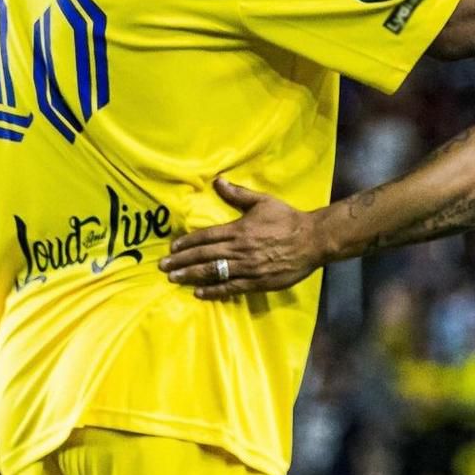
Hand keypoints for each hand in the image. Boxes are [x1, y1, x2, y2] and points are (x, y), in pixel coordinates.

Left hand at [159, 179, 325, 298]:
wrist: (312, 240)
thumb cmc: (287, 219)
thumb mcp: (263, 202)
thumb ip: (238, 194)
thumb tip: (218, 181)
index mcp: (239, 229)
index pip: (206, 237)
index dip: (187, 242)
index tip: (172, 248)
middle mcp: (240, 250)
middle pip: (205, 256)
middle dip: (181, 261)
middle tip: (162, 266)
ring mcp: (248, 267)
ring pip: (214, 273)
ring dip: (191, 276)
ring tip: (174, 279)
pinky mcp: (257, 282)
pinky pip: (231, 288)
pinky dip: (214, 291)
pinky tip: (199, 293)